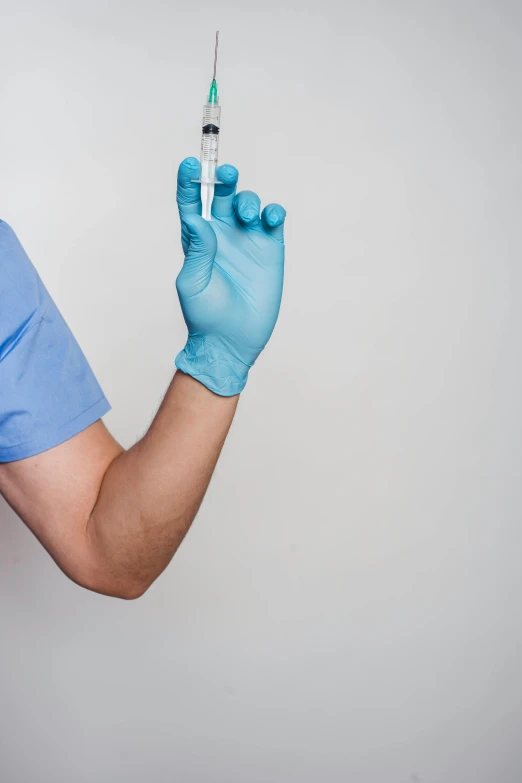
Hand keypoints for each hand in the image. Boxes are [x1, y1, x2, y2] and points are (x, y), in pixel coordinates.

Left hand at [175, 157, 285, 395]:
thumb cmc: (206, 315)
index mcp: (197, 239)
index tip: (189, 164)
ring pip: (247, 202)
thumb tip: (197, 218)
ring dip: (247, 200)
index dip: (189, 181)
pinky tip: (269, 218)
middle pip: (220, 194)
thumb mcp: (194, 282)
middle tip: (224, 175)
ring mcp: (246, 240)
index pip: (190, 202)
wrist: (233, 340)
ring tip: (247, 216)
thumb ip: (198, 249)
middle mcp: (221, 234)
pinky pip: (273, 219)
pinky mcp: (270, 249)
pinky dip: (273, 211)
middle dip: (222, 179)